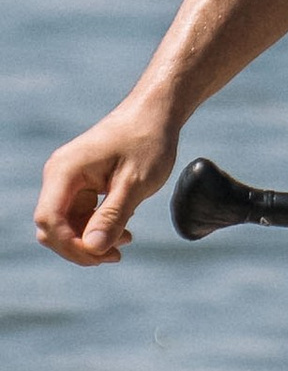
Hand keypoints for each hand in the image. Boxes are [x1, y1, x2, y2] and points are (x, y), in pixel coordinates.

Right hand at [34, 105, 178, 265]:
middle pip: (52, 227)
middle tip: (117, 255)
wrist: (155, 115)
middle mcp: (59, 176)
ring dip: (91, 240)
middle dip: (80, 247)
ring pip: (67, 225)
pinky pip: (79, 216)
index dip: (70, 244)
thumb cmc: (147, 142)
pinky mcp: (81, 185)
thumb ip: (113, 215)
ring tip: (126, 241)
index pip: (49, 220)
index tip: (102, 254)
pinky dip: (97, 228)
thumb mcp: (135, 183)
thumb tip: (93, 247)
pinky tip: (123, 230)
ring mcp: (68, 181)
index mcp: (65, 171)